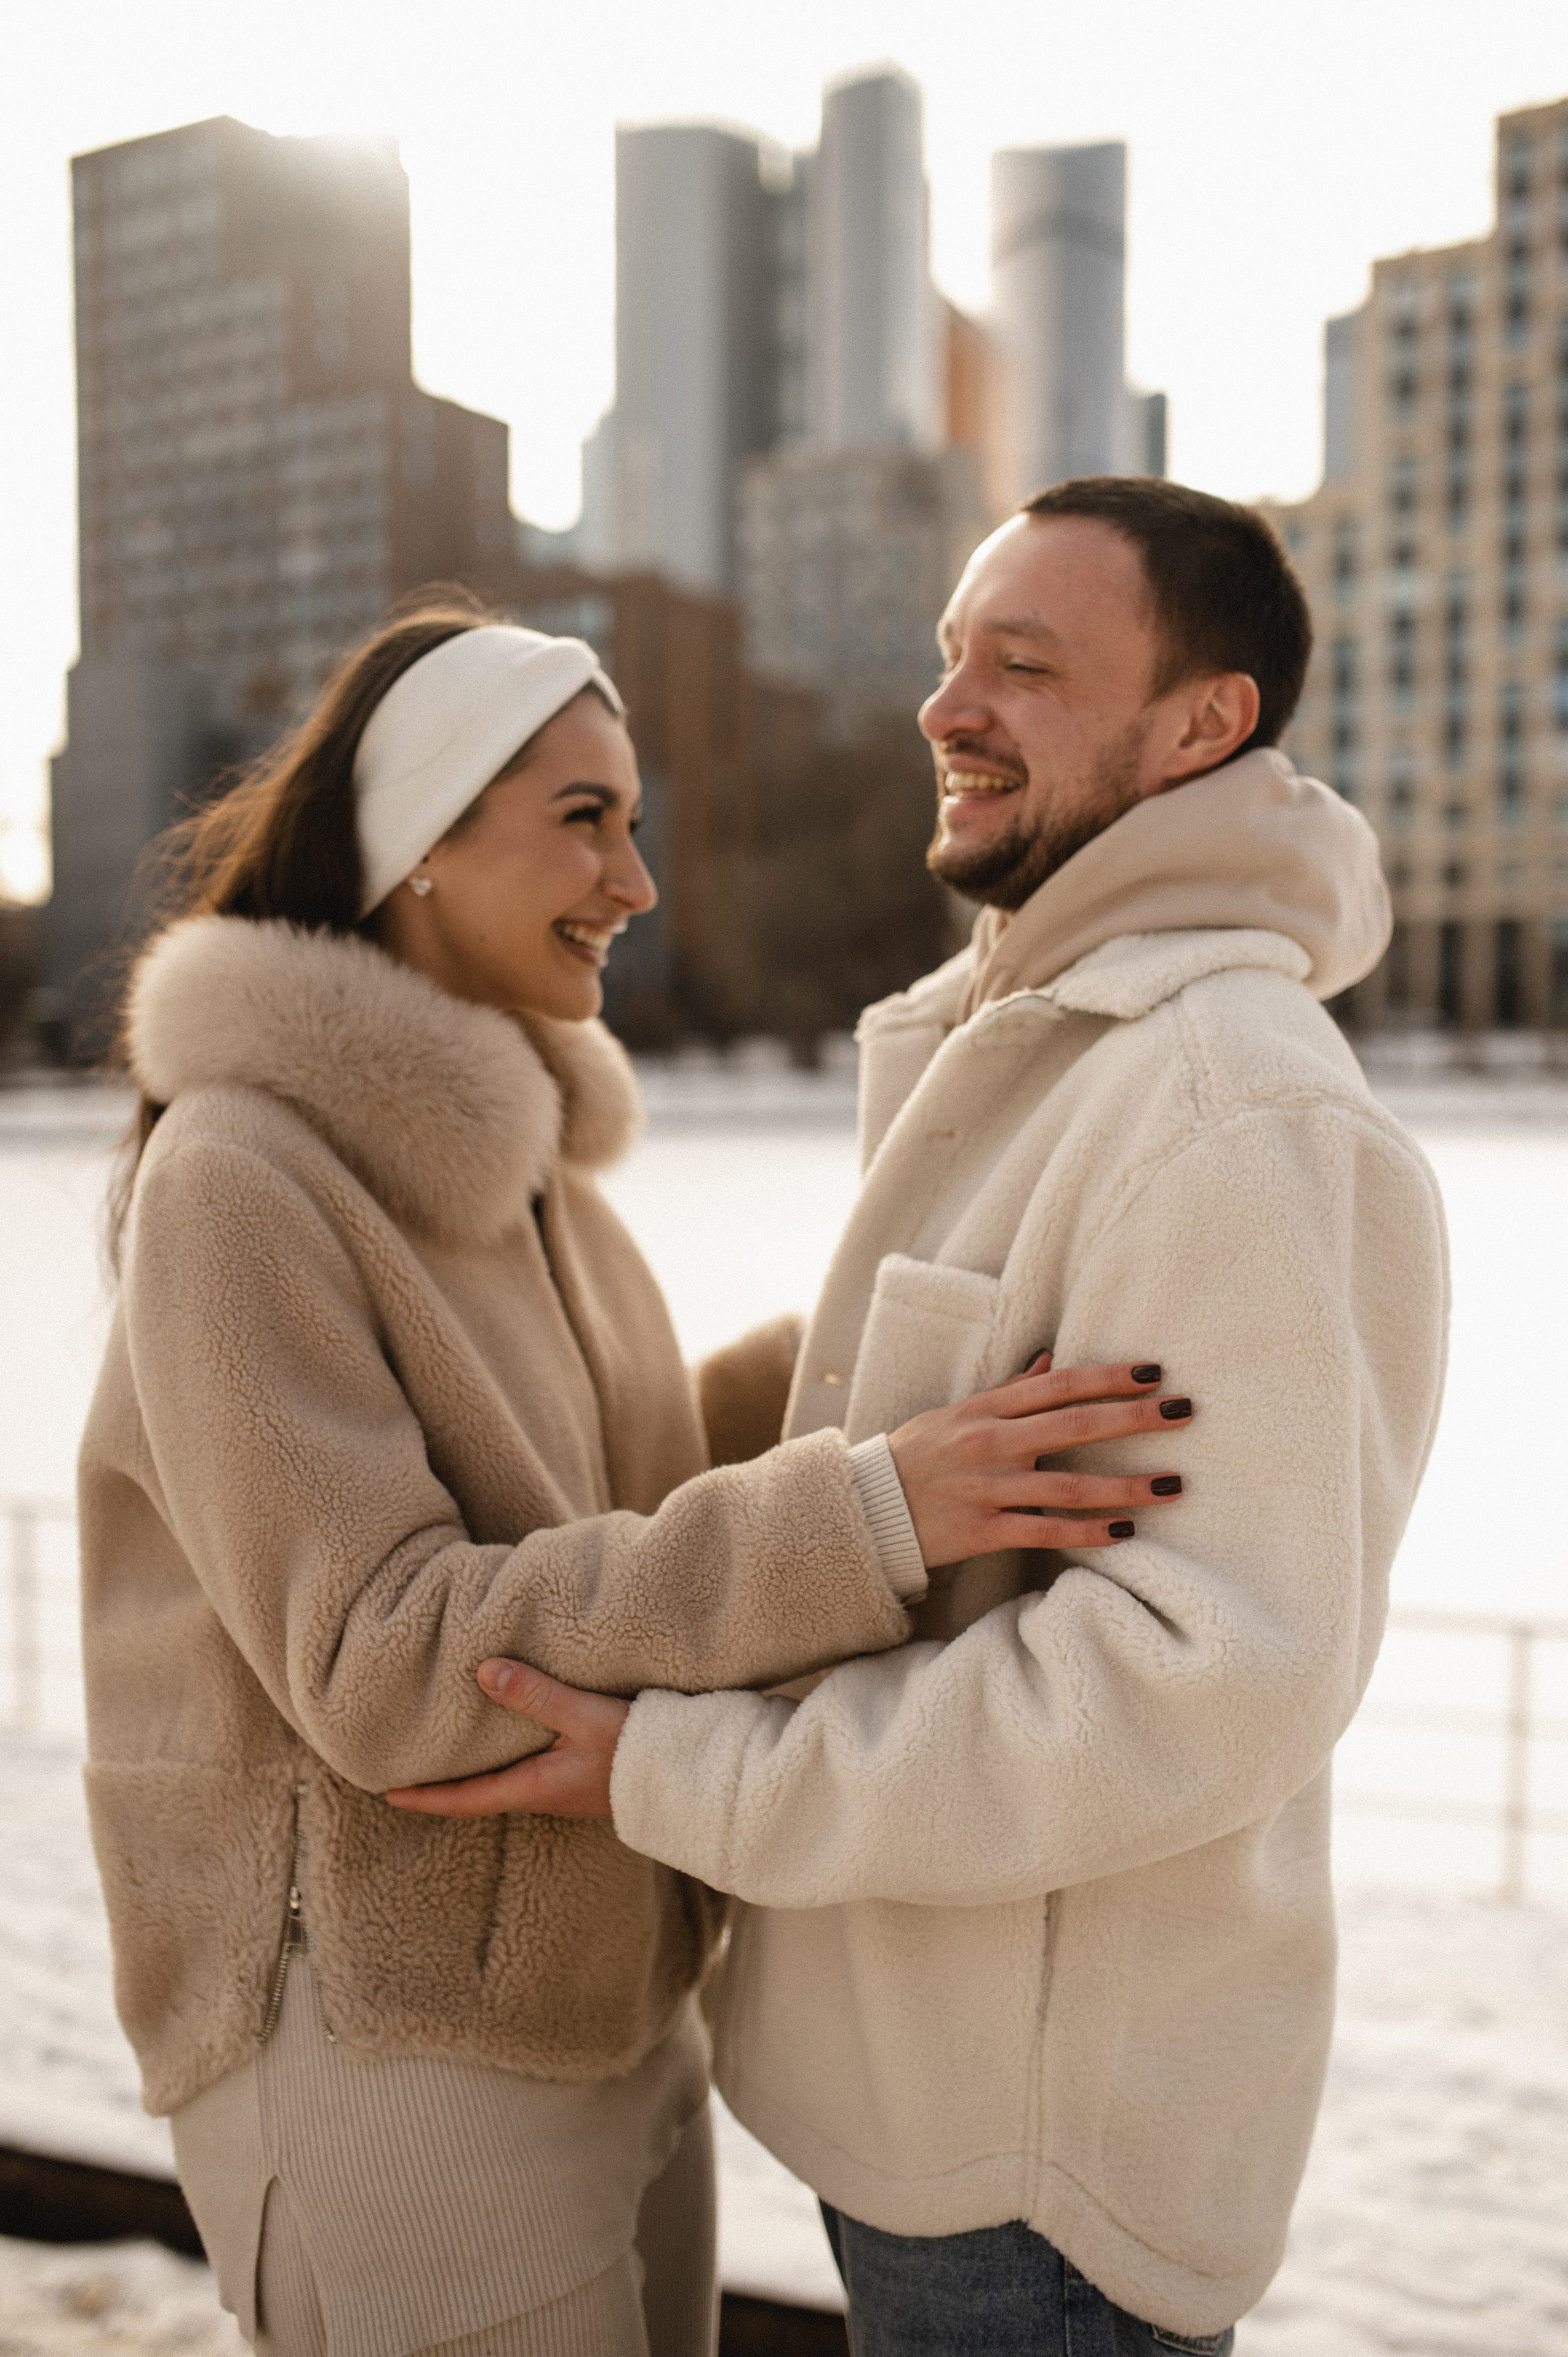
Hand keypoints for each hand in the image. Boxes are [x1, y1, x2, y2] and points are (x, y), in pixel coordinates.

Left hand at [384, 1661, 629, 1819]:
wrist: (690, 1777)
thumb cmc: (639, 1751)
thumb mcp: (584, 1717)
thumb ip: (536, 1694)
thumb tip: (481, 1671)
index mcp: (534, 1787)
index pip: (465, 1799)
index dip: (425, 1797)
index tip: (385, 1794)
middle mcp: (543, 1792)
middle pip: (481, 1790)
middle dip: (444, 1781)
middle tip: (406, 1767)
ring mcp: (564, 1784)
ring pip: (506, 1776)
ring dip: (476, 1765)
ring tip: (449, 1745)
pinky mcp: (583, 1771)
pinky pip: (531, 1763)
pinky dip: (507, 1750)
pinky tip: (509, 1728)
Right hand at [887, 1353, 1191, 1567]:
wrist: (867, 1508)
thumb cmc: (917, 1455)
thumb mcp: (956, 1412)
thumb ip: (1008, 1391)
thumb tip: (1051, 1361)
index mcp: (986, 1409)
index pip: (1059, 1385)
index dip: (1108, 1377)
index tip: (1154, 1373)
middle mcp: (990, 1444)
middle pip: (1073, 1426)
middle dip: (1132, 1419)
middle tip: (1183, 1413)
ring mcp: (987, 1489)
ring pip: (1067, 1486)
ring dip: (1124, 1486)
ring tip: (1172, 1485)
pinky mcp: (983, 1531)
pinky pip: (1044, 1532)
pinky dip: (1086, 1532)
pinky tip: (1125, 1532)